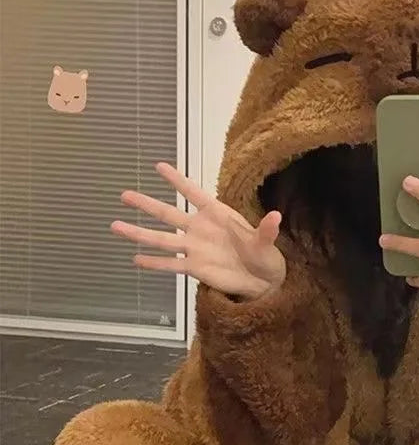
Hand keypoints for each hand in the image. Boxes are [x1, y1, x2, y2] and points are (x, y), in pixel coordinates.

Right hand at [111, 162, 285, 299]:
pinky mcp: (194, 267)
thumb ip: (267, 230)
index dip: (178, 180)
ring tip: (115, 226)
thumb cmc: (264, 254)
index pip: (194, 193)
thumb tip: (277, 216)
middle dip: (147, 204)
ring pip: (162, 239)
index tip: (158, 166)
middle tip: (125, 194)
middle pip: (169, 214)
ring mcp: (195, 247)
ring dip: (139, 233)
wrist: (262, 279)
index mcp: (218, 214)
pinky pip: (170, 264)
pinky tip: (135, 259)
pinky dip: (154, 263)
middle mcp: (201, 228)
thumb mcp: (266, 242)